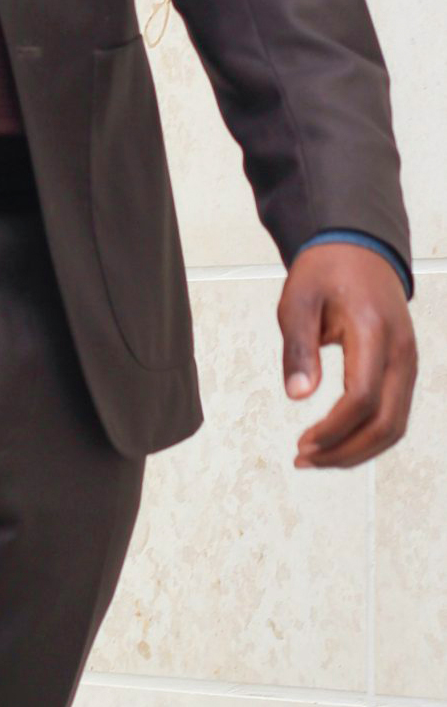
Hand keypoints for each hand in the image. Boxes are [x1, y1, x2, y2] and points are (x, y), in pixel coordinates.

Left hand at [278, 244, 417, 468]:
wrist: (359, 248)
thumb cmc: (326, 270)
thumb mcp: (298, 298)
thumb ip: (298, 346)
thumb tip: (298, 395)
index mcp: (373, 331)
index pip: (362, 396)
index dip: (334, 428)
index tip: (303, 442)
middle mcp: (401, 352)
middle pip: (386, 422)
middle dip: (346, 451)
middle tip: (305, 458)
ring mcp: (408, 363)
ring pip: (395, 425)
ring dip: (357, 449)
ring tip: (316, 457)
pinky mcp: (404, 369)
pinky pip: (394, 413)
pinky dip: (368, 435)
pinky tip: (337, 441)